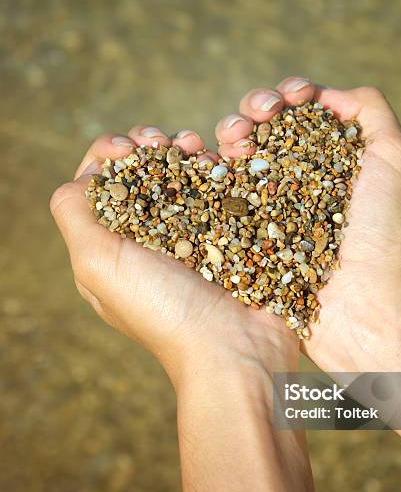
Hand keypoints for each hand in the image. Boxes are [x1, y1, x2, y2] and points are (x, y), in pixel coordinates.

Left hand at [50, 126, 298, 377]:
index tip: (130, 148)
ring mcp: (194, 240)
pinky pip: (221, 192)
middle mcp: (151, 243)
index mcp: (113, 250)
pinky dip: (218, 170)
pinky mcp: (230, 238)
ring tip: (197, 147)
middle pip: (143, 177)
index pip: (101, 186)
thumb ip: (75, 214)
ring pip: (184, 179)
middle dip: (151, 148)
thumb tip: (85, 177)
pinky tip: (221, 160)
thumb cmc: (164, 311)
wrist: (235, 349)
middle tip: (165, 142)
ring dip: (186, 152)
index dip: (110, 156)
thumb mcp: (97, 265)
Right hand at [215, 77, 400, 370]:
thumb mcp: (395, 157)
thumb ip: (368, 110)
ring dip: (231, 134)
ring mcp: (271, 209)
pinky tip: (209, 158)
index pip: (300, 116)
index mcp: (330, 163)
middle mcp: (298, 183)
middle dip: (254, 111)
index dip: (287, 96)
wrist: (363, 304)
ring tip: (233, 140)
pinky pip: (222, 196)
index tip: (288, 98)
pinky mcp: (248, 236)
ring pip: (239, 158)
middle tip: (254, 120)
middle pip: (266, 132)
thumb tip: (323, 96)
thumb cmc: (383, 232)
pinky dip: (210, 170)